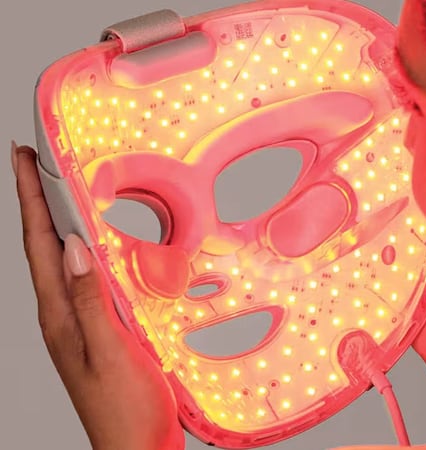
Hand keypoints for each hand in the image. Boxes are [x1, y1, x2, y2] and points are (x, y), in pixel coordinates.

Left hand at [13, 142, 184, 449]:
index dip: (29, 199)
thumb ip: (90, 301)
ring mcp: (79, 325)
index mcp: (59, 318)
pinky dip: (86, 255)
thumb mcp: (110, 353)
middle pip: (44, 249)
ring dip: (57, 225)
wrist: (136, 449)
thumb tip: (72, 249)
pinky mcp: (100, 332)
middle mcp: (63, 317)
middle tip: (35, 165)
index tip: (22, 160)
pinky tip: (99, 251)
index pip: (38, 247)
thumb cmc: (123, 411)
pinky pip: (86, 282)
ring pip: (63, 263)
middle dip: (37, 202)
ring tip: (60, 194)